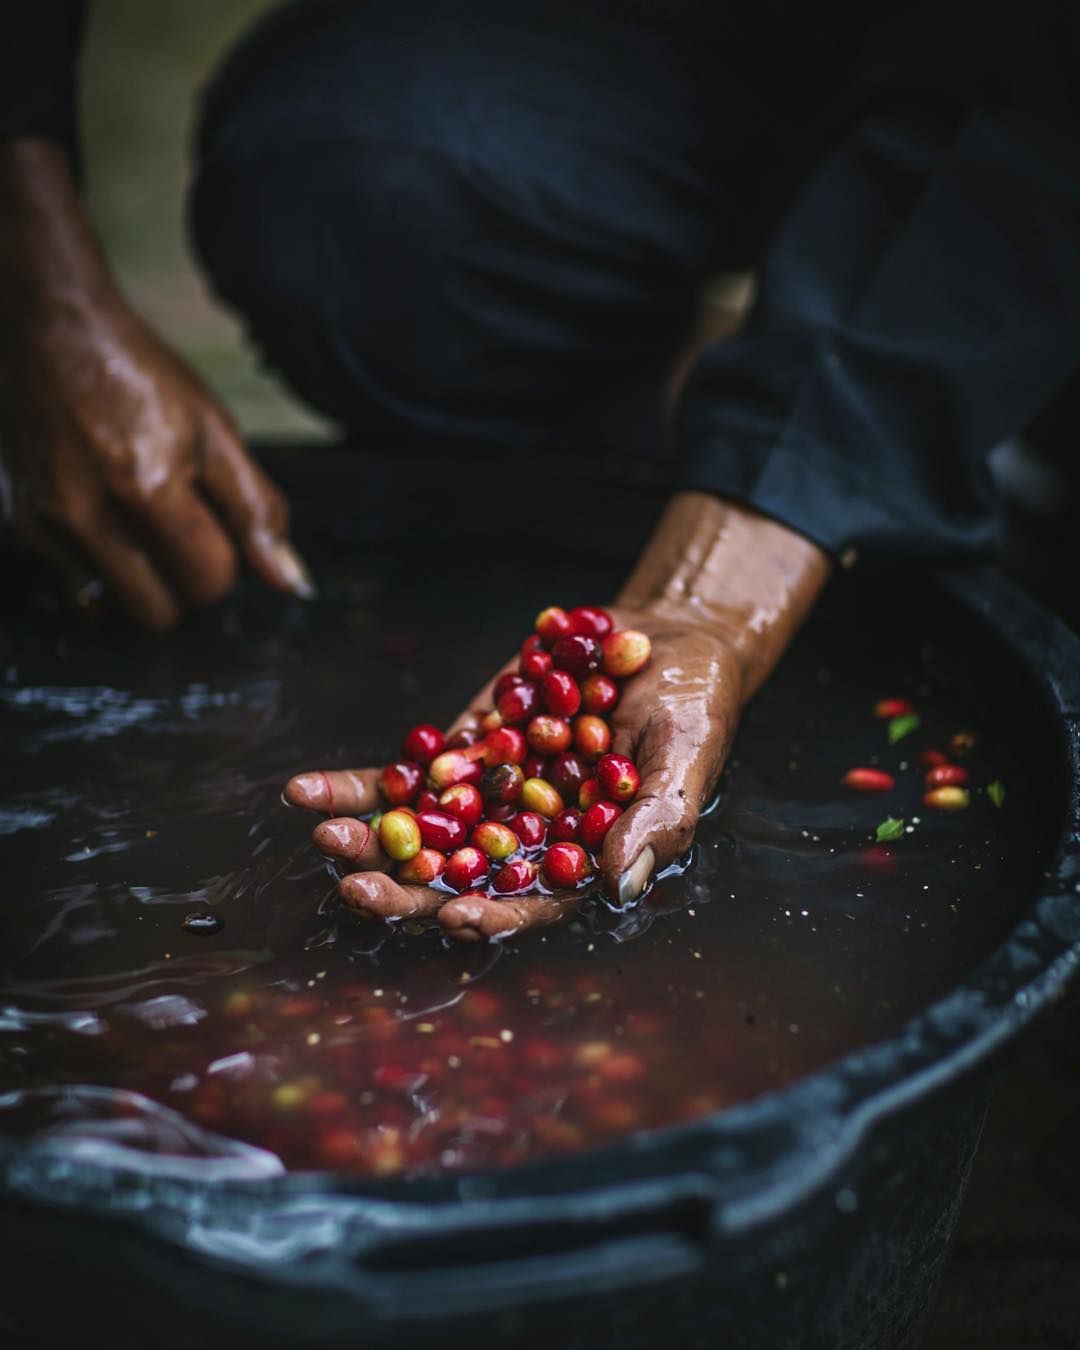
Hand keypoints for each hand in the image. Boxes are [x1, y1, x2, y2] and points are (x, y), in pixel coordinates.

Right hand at [0, 140, 312, 627]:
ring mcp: (46, 520)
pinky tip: (104, 510)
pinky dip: (101, 560)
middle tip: (181, 531)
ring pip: (116, 601)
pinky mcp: (20, 521)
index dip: (225, 562)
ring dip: (140, 574)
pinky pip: (78, 580)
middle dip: (181, 581)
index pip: (209, 580)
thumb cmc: (139, 374)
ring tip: (140, 515)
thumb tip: (289, 580)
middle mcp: (86, 511)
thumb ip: (256, 510)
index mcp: (147, 483)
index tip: (216, 529)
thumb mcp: (216, 432)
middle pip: (160, 612)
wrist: (52, 328)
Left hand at [285, 493, 831, 941]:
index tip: (456, 913)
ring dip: (369, 840)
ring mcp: (488, 798)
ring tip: (322, 833)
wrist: (662, 635)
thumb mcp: (687, 753)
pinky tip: (308, 792)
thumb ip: (657, 819)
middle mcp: (528, 839)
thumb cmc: (693, 702)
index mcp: (582, 858)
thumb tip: (620, 885)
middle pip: (458, 880)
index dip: (496, 911)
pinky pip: (403, 780)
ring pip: (419, 837)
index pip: (533, 903)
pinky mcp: (461, 754)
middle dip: (406, 888)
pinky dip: (358, 788)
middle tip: (357, 884)